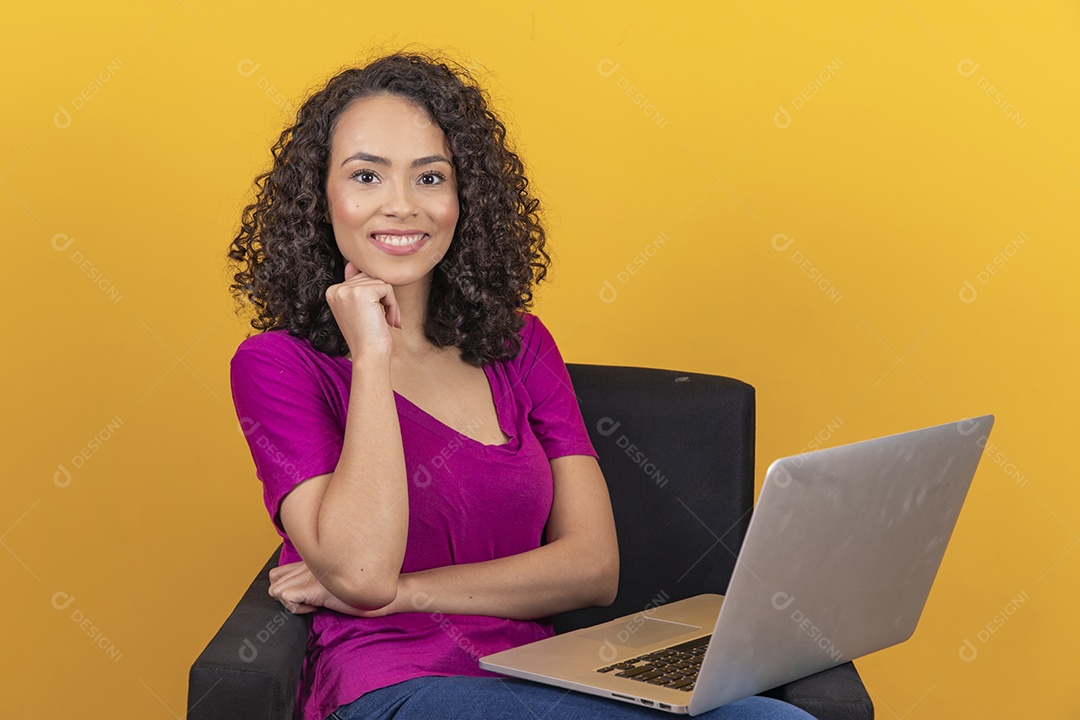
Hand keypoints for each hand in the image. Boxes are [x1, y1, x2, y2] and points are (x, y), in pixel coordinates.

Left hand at [268, 560, 405, 616]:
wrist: (379, 595)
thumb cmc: (359, 592)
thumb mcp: (333, 583)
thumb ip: (315, 581)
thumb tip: (303, 595)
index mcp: (310, 563)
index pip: (276, 573)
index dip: (283, 588)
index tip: (302, 597)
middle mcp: (307, 565)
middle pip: (272, 582)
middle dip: (285, 597)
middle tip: (306, 601)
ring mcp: (310, 575)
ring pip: (275, 591)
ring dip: (291, 603)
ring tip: (311, 604)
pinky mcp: (314, 587)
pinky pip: (287, 599)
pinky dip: (297, 608)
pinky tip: (315, 607)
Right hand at [325, 261, 401, 358]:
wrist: (369, 355)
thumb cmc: (367, 336)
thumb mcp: (357, 308)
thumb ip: (356, 285)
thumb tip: (353, 263)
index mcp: (333, 291)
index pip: (361, 279)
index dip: (373, 297)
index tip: (371, 318)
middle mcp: (337, 288)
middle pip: (371, 278)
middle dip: (382, 300)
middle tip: (381, 321)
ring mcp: (348, 289)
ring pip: (381, 283)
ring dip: (389, 304)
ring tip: (384, 322)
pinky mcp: (362, 292)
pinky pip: (388, 288)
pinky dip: (393, 305)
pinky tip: (388, 321)